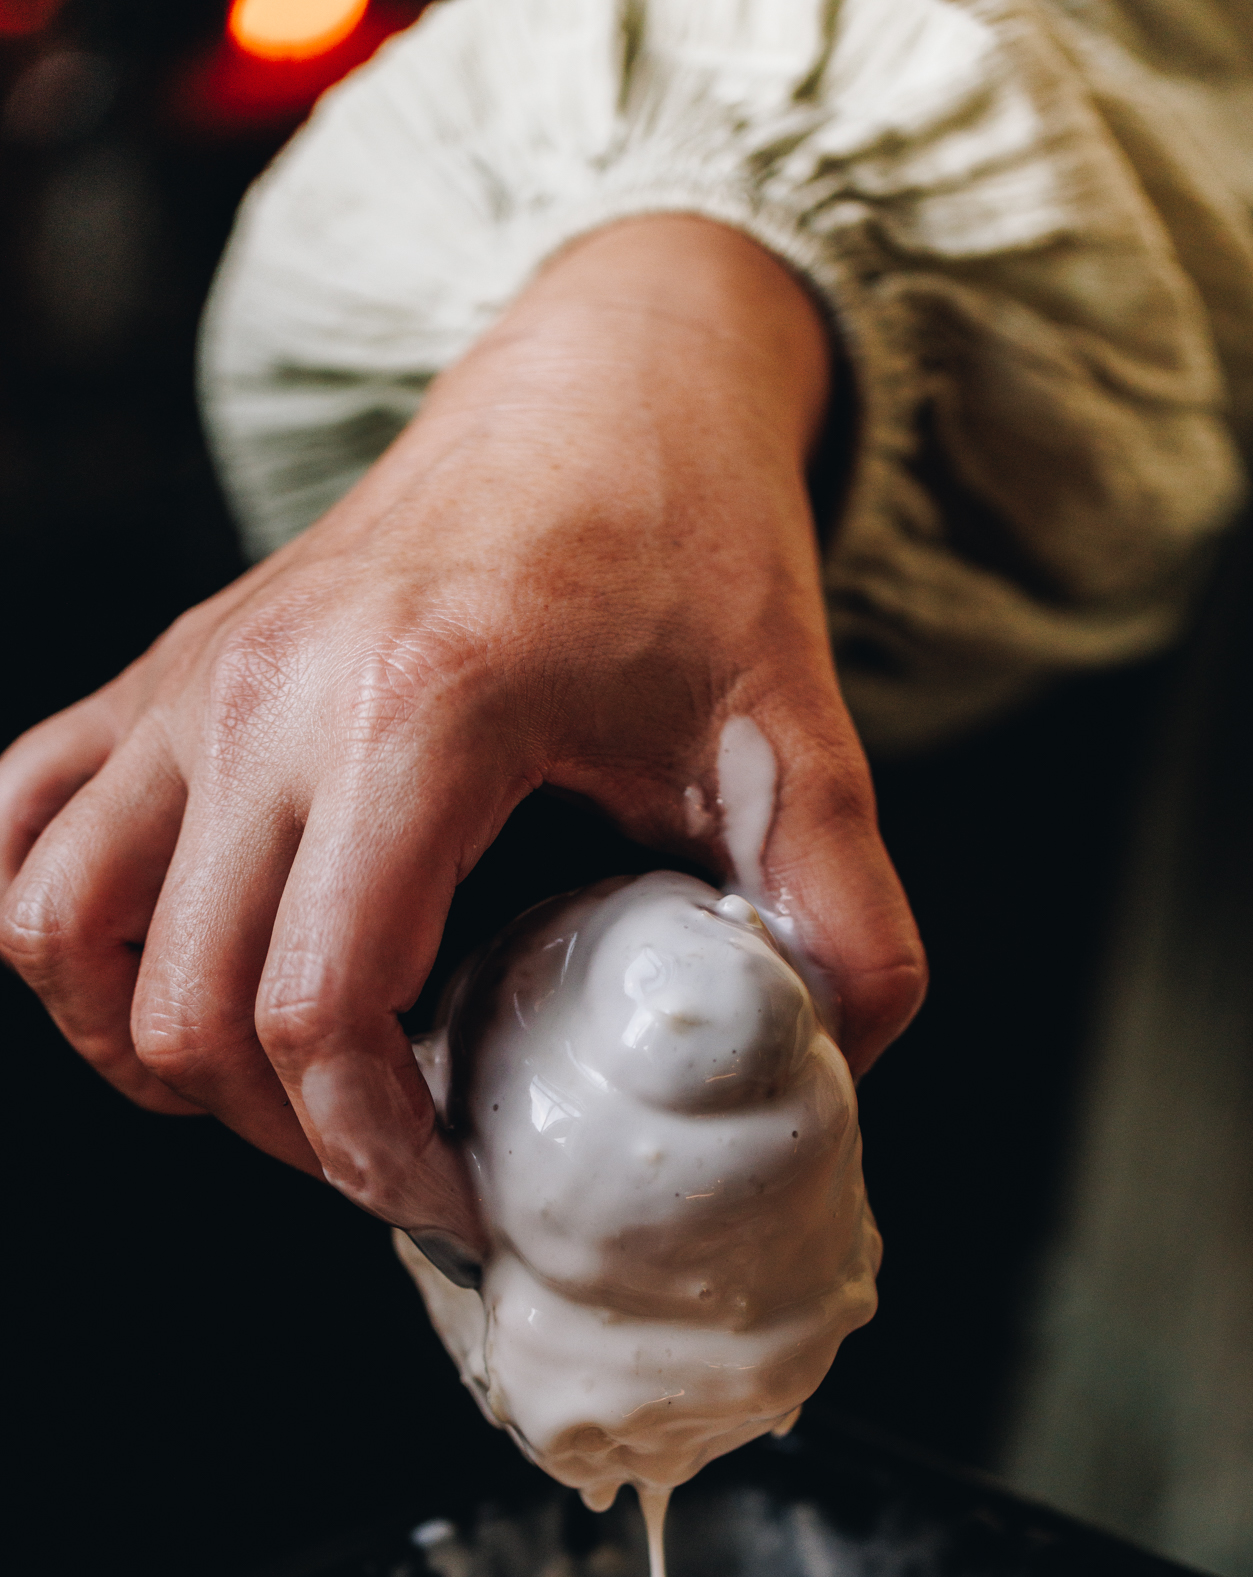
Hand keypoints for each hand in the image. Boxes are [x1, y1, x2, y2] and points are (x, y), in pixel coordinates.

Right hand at [0, 216, 925, 1254]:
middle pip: (187, 1006)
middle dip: (290, 1134)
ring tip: (284, 1087)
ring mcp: (191, 679)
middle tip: (403, 1156)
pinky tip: (166, 971)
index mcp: (420, 712)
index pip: (320, 1007)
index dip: (375, 1153)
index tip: (455, 1194)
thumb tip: (839, 1070)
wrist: (604, 382)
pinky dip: (61, 930)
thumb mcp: (796, 734)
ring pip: (60, 931)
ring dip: (157, 1048)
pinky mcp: (161, 673)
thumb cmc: (688, 544)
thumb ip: (845, 912)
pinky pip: (18, 825)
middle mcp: (266, 693)